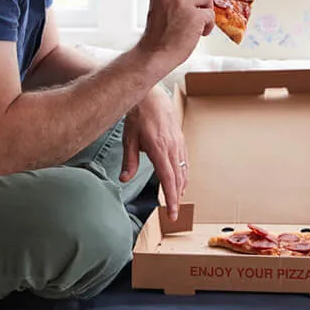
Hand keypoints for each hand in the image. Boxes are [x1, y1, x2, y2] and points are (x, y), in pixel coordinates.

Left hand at [123, 89, 188, 220]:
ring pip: (183, 170)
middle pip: (178, 179)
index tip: (172, 213)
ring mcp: (178, 143)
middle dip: (177, 198)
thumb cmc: (138, 116)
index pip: (168, 180)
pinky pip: (184, 161)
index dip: (171, 199)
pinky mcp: (180, 139)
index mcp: (160, 149)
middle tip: (173, 213)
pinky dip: (183, 174)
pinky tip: (180, 180)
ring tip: (176, 199)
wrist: (151, 95)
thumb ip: (129, 160)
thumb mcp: (129, 138)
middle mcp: (172, 147)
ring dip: (181, 187)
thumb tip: (124, 178)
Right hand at [137, 0, 213, 72]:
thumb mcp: (158, 7)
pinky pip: (211, 14)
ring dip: (207, 8)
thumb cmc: (158, 35)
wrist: (154, 56)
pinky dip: (209, 25)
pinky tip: (200, 33)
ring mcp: (182, 3)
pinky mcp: (194, 17)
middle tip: (200, 3)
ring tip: (199, 22)